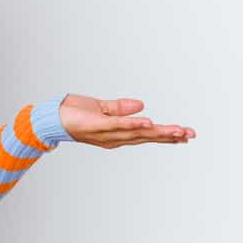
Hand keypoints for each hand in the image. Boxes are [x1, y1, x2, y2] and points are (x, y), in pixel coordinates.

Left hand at [59, 93, 195, 148]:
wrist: (51, 118)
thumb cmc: (74, 114)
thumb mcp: (101, 109)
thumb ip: (121, 109)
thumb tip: (142, 105)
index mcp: (118, 133)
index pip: (146, 134)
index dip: (166, 135)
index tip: (186, 134)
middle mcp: (114, 137)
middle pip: (146, 136)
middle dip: (169, 136)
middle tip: (190, 135)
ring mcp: (106, 133)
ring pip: (137, 133)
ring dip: (158, 132)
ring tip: (177, 131)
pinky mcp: (95, 125)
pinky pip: (117, 125)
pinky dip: (132, 124)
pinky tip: (148, 122)